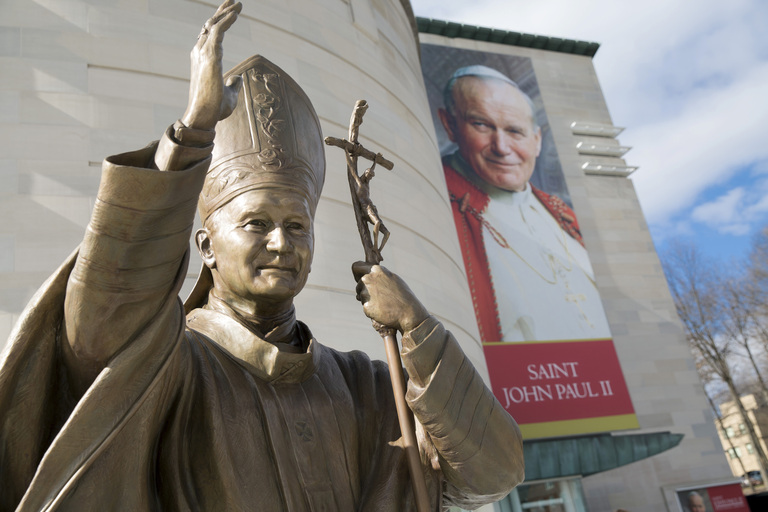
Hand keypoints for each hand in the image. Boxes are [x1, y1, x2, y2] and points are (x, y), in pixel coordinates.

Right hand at [181, 0, 242, 130]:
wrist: (204, 116)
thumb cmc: (214, 108)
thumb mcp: (229, 94)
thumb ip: (233, 84)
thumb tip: (238, 78)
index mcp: (203, 59)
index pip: (210, 34)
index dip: (219, 21)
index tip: (230, 12)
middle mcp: (200, 52)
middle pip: (210, 25)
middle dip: (222, 12)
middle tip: (235, 2)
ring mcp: (203, 53)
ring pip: (213, 25)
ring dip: (226, 13)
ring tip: (238, 4)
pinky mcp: (209, 56)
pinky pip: (218, 32)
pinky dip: (226, 21)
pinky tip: (235, 14)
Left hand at [352, 262, 428, 333]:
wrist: (409, 313)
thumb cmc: (403, 295)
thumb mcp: (393, 279)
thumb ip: (380, 276)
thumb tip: (368, 275)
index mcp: (376, 270)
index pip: (356, 267)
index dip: (357, 274)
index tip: (361, 279)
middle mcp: (368, 279)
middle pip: (359, 284)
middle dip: (364, 290)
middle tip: (378, 297)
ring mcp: (366, 293)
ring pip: (361, 296)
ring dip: (369, 300)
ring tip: (384, 304)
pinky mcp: (366, 307)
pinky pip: (366, 307)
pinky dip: (372, 310)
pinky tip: (383, 311)